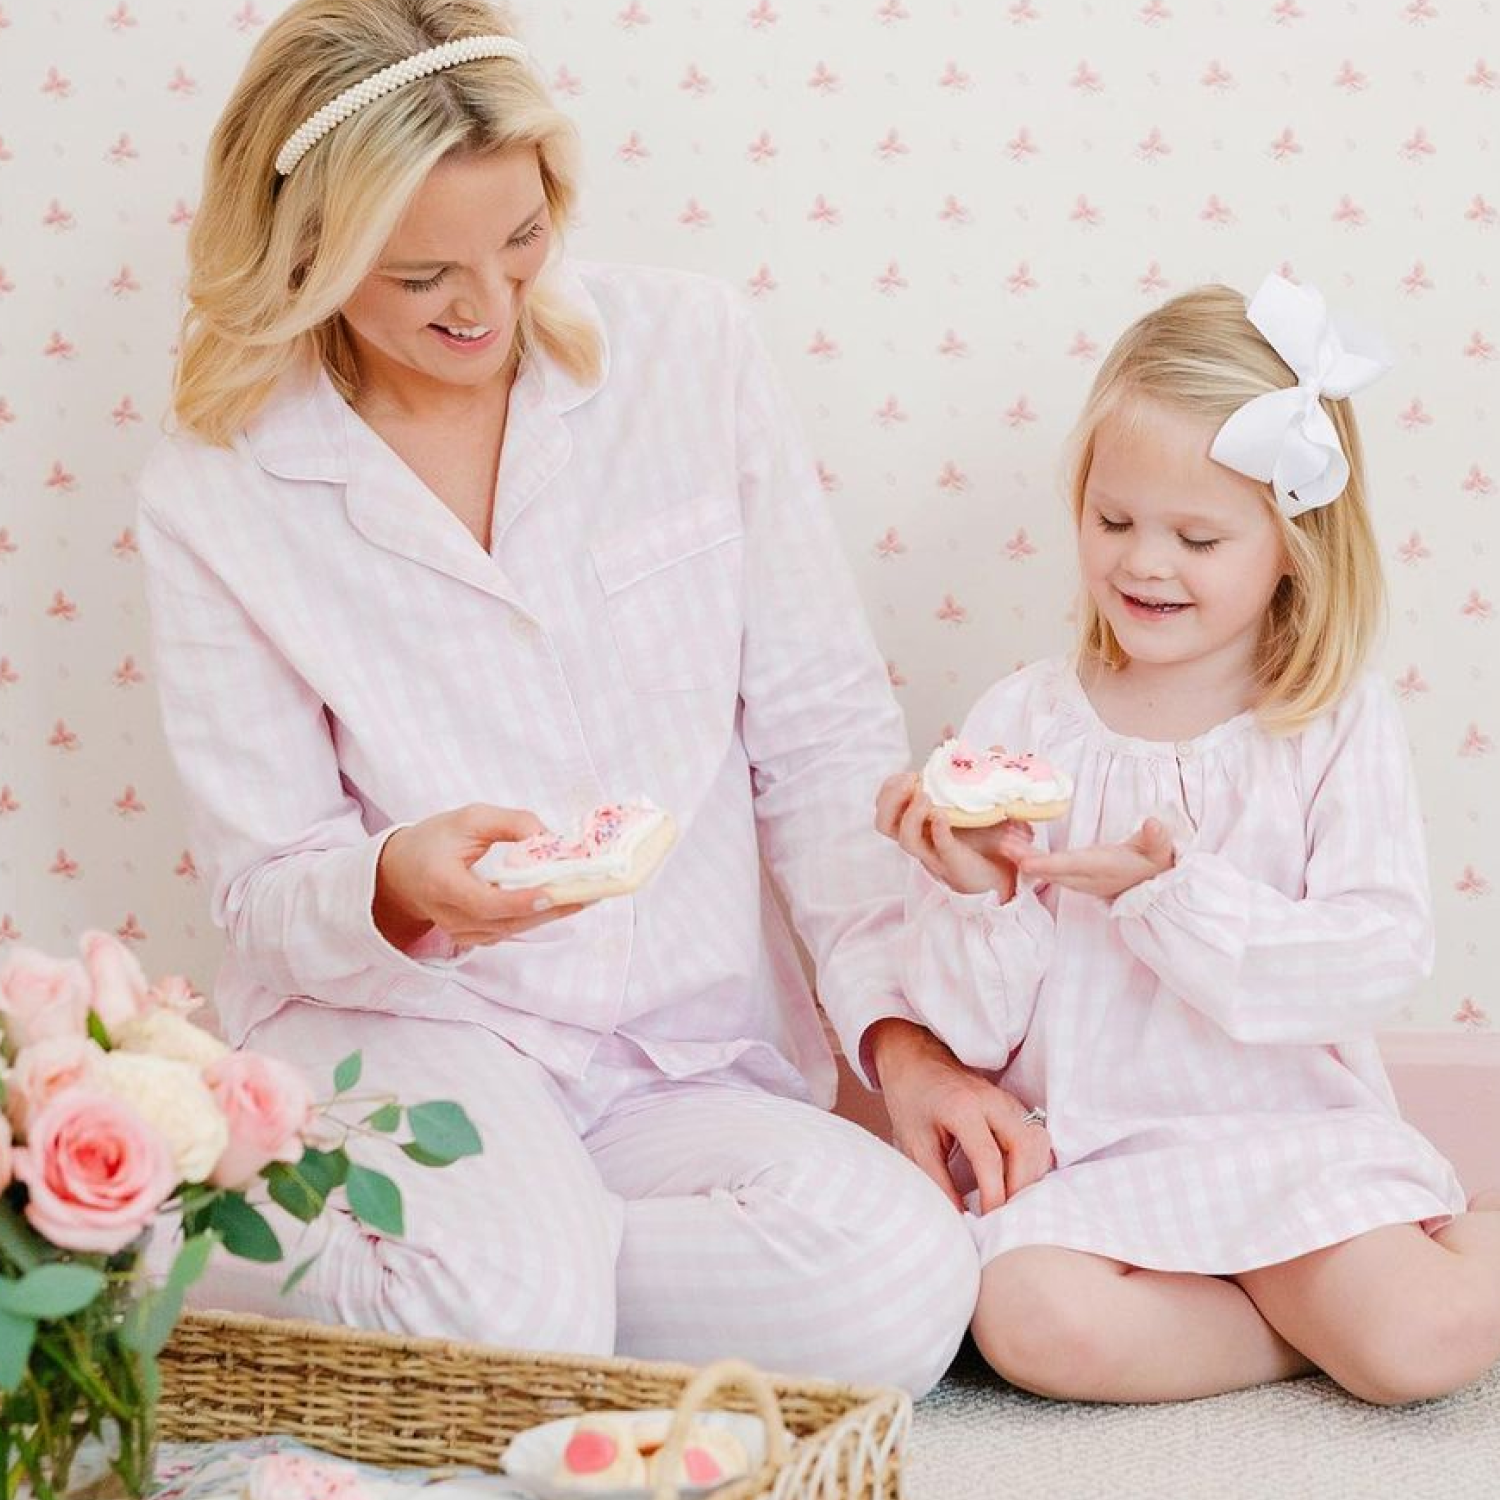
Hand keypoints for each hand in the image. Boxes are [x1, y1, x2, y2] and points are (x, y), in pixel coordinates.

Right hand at [374, 804, 584, 950]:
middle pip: (507, 921)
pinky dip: (537, 916)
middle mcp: (451, 917)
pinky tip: (562, 900)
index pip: (484, 903)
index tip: (551, 892)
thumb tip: (550, 838)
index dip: (520, 901)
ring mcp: (461, 933)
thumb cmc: (435, 840)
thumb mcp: (470, 818)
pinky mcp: (473, 937)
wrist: (400, 872)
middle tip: (589, 891)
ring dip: (551, 914)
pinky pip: (510, 930)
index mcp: (443, 885)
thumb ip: (512, 823)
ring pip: (513, 929)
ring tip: (586, 894)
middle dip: (551, 908)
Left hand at [865, 1018, 1052, 1214]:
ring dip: (1031, 1175)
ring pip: (1038, 1141)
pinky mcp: (1014, 1105)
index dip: (993, 1194)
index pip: (989, 1158)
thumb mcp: (914, 1143)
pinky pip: (1037, 1136)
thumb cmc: (911, 1098)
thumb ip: (937, 1181)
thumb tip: (959, 1220)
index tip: (988, 1221)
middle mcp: (992, 1100)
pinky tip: (1018, 1181)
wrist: (915, 1058)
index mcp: (962, 1107)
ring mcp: (1007, 1100)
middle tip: (1005, 1215)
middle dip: (1021, 1187)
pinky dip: (1034, 1162)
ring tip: (1012, 1202)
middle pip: (1025, 1147)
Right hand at [874, 772, 1033, 899]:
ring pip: (903, 839)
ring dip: (910, 815)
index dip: (890, 786)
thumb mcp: (981, 802)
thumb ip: (982, 776)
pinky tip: (943, 817)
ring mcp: (934, 852)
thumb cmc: (988, 838)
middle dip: (891, 798)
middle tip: (912, 781)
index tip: (909, 772)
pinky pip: (938, 847)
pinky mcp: (953, 863)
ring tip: (926, 798)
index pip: (887, 804)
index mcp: (919, 822)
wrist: (1005, 872)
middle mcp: (920, 838)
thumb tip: (997, 747)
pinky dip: (937, 831)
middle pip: (883, 822)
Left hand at [1014, 817, 1173, 900]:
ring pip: (1046, 870)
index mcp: (1104, 867)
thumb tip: (1154, 824)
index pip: (1073, 866)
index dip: (1049, 864)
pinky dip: (1030, 858)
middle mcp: (1086, 877)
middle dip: (1026, 859)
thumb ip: (1157, 838)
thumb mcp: (1160, 848)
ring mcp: (1078, 879)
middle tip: (1002, 844)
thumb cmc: (1154, 861)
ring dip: (1024, 858)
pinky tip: (1013, 845)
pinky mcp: (1073, 877)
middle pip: (1051, 870)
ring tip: (1002, 841)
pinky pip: (1047, 869)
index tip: (1026, 862)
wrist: (1153, 882)